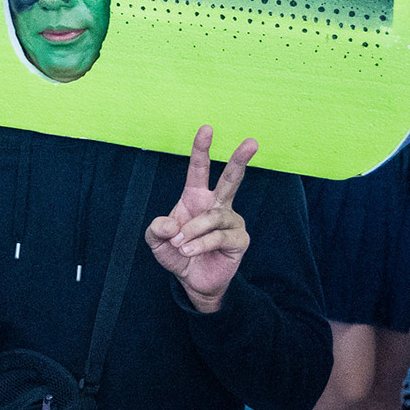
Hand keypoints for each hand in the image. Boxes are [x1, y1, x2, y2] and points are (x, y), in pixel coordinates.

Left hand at [145, 126, 258, 314]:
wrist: (192, 281)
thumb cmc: (176, 254)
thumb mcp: (157, 242)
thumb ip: (157, 230)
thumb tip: (172, 223)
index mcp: (196, 197)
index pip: (200, 169)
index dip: (201, 149)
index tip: (206, 128)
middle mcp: (217, 205)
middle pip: (231, 179)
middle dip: (240, 159)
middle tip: (252, 142)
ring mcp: (231, 221)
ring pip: (212, 218)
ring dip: (192, 232)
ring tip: (180, 244)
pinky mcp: (239, 239)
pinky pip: (219, 236)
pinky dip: (200, 244)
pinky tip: (190, 251)